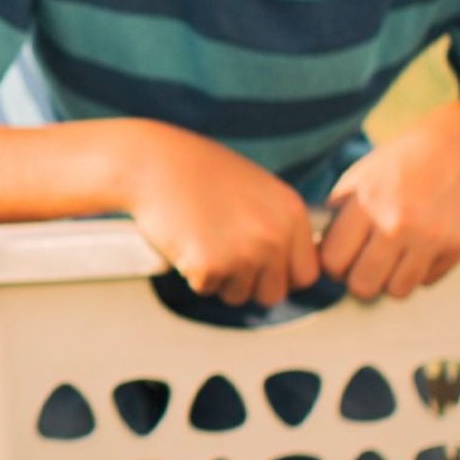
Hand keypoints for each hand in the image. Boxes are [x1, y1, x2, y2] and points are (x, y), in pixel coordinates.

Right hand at [122, 122, 320, 306]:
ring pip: (239, 295)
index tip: (261, 268)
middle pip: (275, 294)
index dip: (281, 275)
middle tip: (225, 258)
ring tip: (202, 241)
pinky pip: (207, 289)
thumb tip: (288, 267)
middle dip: (250, 285)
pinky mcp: (211, 267)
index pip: (306, 273)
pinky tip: (186, 241)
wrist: (153, 164)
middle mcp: (274, 236)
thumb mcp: (257, 189)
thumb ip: (277, 225)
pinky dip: (193, 273)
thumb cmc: (199, 172)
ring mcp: (244, 254)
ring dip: (220, 279)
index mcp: (292, 213)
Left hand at [319, 107, 459, 300]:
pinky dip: (420, 271)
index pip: (333, 262)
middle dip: (360, 279)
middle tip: (366, 264)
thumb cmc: (407, 159)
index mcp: (365, 202)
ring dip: (391, 280)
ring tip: (393, 258)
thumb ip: (339, 214)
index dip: (334, 265)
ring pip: (396, 292)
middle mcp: (396, 223)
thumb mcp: (361, 176)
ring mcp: (429, 237)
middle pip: (362, 286)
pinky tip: (420, 247)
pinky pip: (426, 281)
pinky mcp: (457, 246)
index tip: (341, 258)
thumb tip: (318, 253)